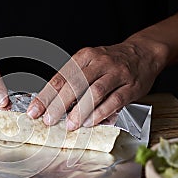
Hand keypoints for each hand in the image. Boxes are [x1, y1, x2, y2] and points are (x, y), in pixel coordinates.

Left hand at [27, 40, 166, 129]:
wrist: (143, 53)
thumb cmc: (110, 62)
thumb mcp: (89, 63)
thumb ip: (73, 80)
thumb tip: (51, 104)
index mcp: (84, 56)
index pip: (60, 77)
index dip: (45, 96)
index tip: (34, 111)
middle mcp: (99, 62)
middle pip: (75, 84)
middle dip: (59, 104)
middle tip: (49, 120)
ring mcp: (116, 74)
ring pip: (95, 92)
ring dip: (80, 110)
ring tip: (70, 124)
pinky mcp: (131, 86)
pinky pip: (114, 101)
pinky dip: (101, 113)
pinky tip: (90, 122)